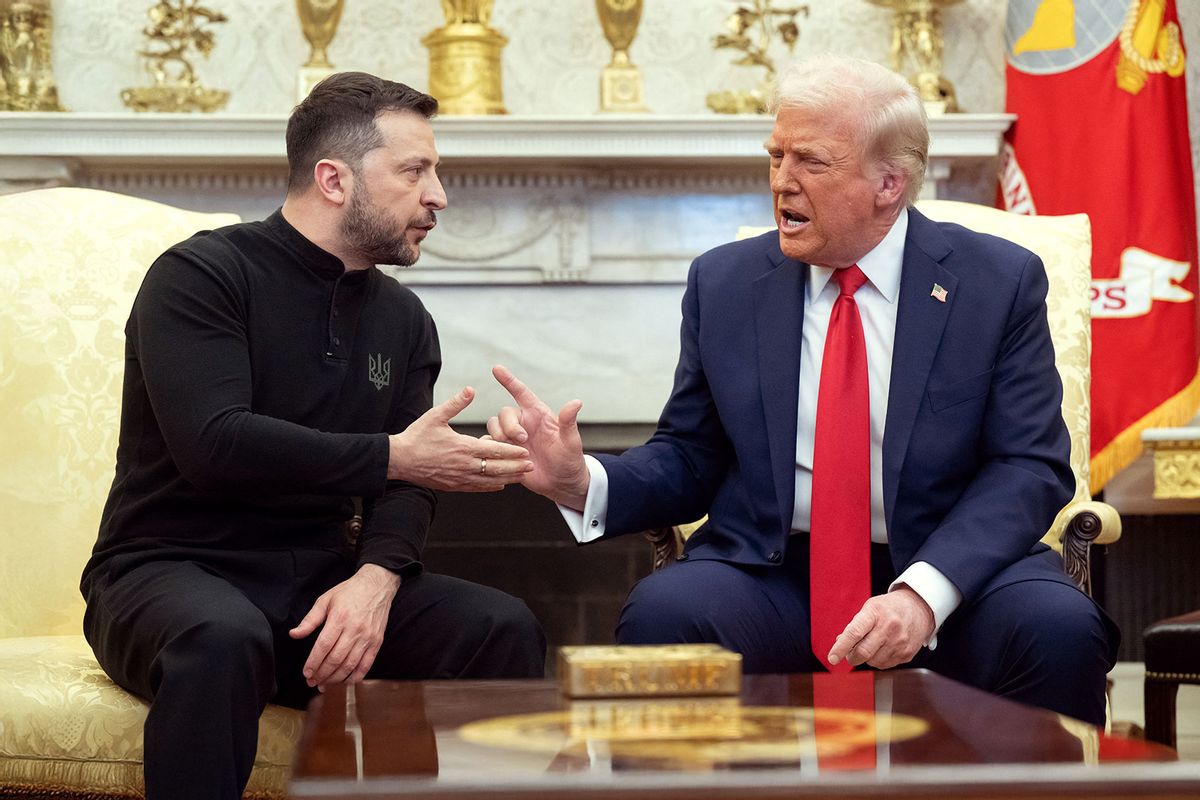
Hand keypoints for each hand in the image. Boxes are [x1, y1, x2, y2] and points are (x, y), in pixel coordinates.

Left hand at [289, 564, 399, 690]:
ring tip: (324, 684)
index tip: (306, 673)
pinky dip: (355, 677)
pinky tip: (345, 681)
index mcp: (339, 618)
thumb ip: (310, 620)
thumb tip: (294, 634)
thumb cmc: (349, 592)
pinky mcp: (377, 642)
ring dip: (335, 679)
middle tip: (312, 682)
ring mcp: (367, 637)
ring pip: (350, 665)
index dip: (313, 662)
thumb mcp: (325, 600)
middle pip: (335, 659)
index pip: (323, 646)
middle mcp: (354, 629)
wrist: (377, 585)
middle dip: (321, 674)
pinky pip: (366, 665)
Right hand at [389, 386, 531, 490]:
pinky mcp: (453, 486)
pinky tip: (500, 486)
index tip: (526, 450)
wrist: (399, 460)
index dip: (511, 451)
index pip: (494, 450)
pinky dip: (490, 487)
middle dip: (515, 467)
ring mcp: (459, 478)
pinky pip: (476, 488)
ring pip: (489, 481)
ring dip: (507, 479)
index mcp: (463, 447)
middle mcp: (464, 465)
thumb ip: (456, 403)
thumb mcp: (435, 416)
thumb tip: (471, 389)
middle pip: (496, 468)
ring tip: (521, 477)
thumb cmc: (417, 436)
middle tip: (531, 466)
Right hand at [488, 365, 589, 509]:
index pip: (520, 392)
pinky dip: (492, 449)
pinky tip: (503, 458)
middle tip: (523, 440)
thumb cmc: (570, 460)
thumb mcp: (571, 442)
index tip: (496, 368)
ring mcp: (513, 438)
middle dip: (508, 425)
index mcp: (538, 415)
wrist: (562, 484)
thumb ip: (569, 422)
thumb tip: (576, 402)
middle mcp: (523, 423)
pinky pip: (489, 444)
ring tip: (517, 452)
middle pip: (503, 413)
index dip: (508, 380)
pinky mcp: (505, 452)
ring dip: (500, 438)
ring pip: (493, 427)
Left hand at [827, 586, 934, 669]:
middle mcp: (889, 628)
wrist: (919, 608)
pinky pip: (885, 665)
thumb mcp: (870, 608)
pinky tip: (882, 648)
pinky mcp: (907, 654)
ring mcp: (900, 642)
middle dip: (851, 656)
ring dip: (866, 658)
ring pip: (873, 662)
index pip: (854, 632)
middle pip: (863, 652)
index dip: (841, 647)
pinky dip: (878, 660)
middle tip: (850, 653)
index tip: (832, 658)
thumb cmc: (889, 608)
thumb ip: (855, 626)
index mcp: (876, 613)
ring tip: (871, 645)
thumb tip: (840, 643)